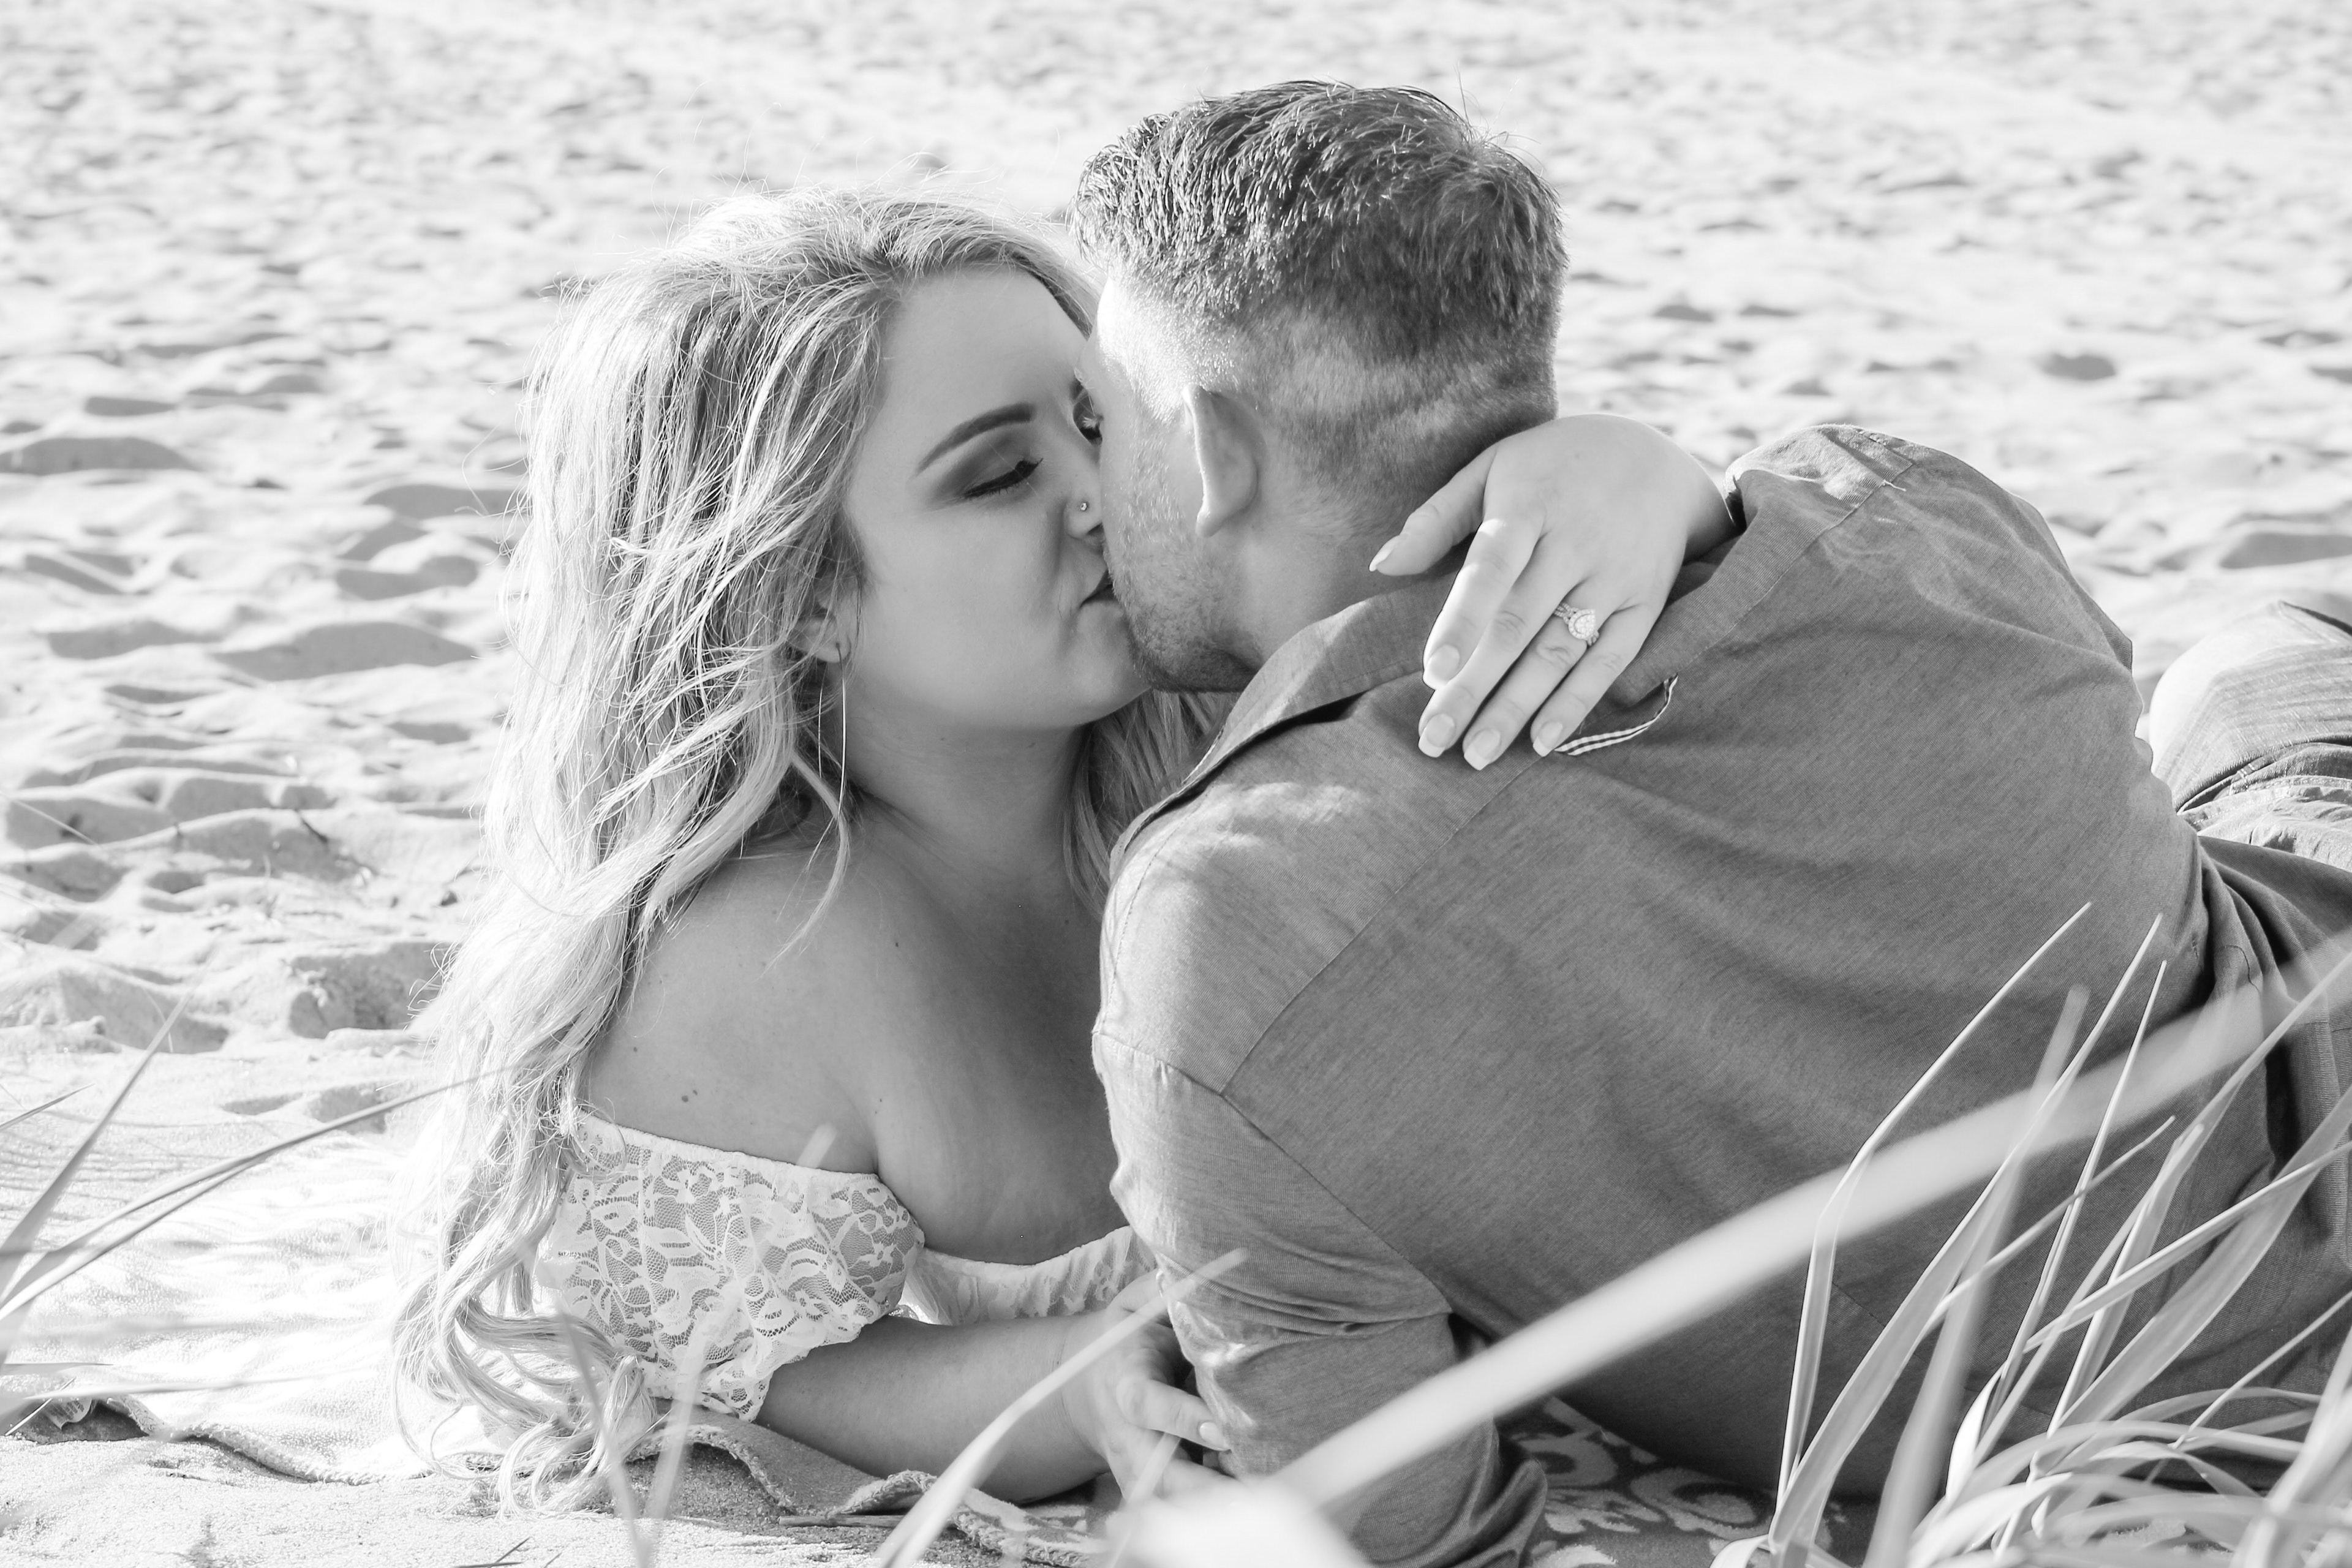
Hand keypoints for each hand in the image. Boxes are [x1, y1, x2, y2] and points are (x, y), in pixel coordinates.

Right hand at [1057, 1279, 1231, 1499]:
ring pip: (1172, 1504)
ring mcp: (1138, 1471)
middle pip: (1160, 1475)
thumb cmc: (1128, 1339)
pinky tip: (1251, 1509)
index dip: (1183, 1419)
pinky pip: (1181, 1513)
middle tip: (1252, 1493)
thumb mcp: (1137, 1306)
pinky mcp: (1151, 1491)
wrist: (1090, 1387)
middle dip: (1203, 1489)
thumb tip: (1193, 1273)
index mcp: (1127, 1386)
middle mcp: (1130, 1438)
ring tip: (1262, 1505)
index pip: (1150, 1406)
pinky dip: (1213, 1516)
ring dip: (1213, 1509)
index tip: (1222, 1427)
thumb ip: (1162, 1294)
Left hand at [1370, 414, 1732, 766]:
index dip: (1462, 621)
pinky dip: (1576, 704)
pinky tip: (1541, 742)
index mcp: (1530, 505)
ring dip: (1518, 708)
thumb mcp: (1493, 467)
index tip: (1432, 671)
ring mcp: (1615, 577)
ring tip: (1477, 753)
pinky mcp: (1645, 604)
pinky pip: (1609, 661)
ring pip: (1560, 652)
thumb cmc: (1551, 467)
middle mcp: (1577, 543)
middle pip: (1519, 626)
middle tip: (1434, 739)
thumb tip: (1381, 565)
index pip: (1492, 568)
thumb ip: (1436, 518)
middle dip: (1474, 688)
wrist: (1655, 457)